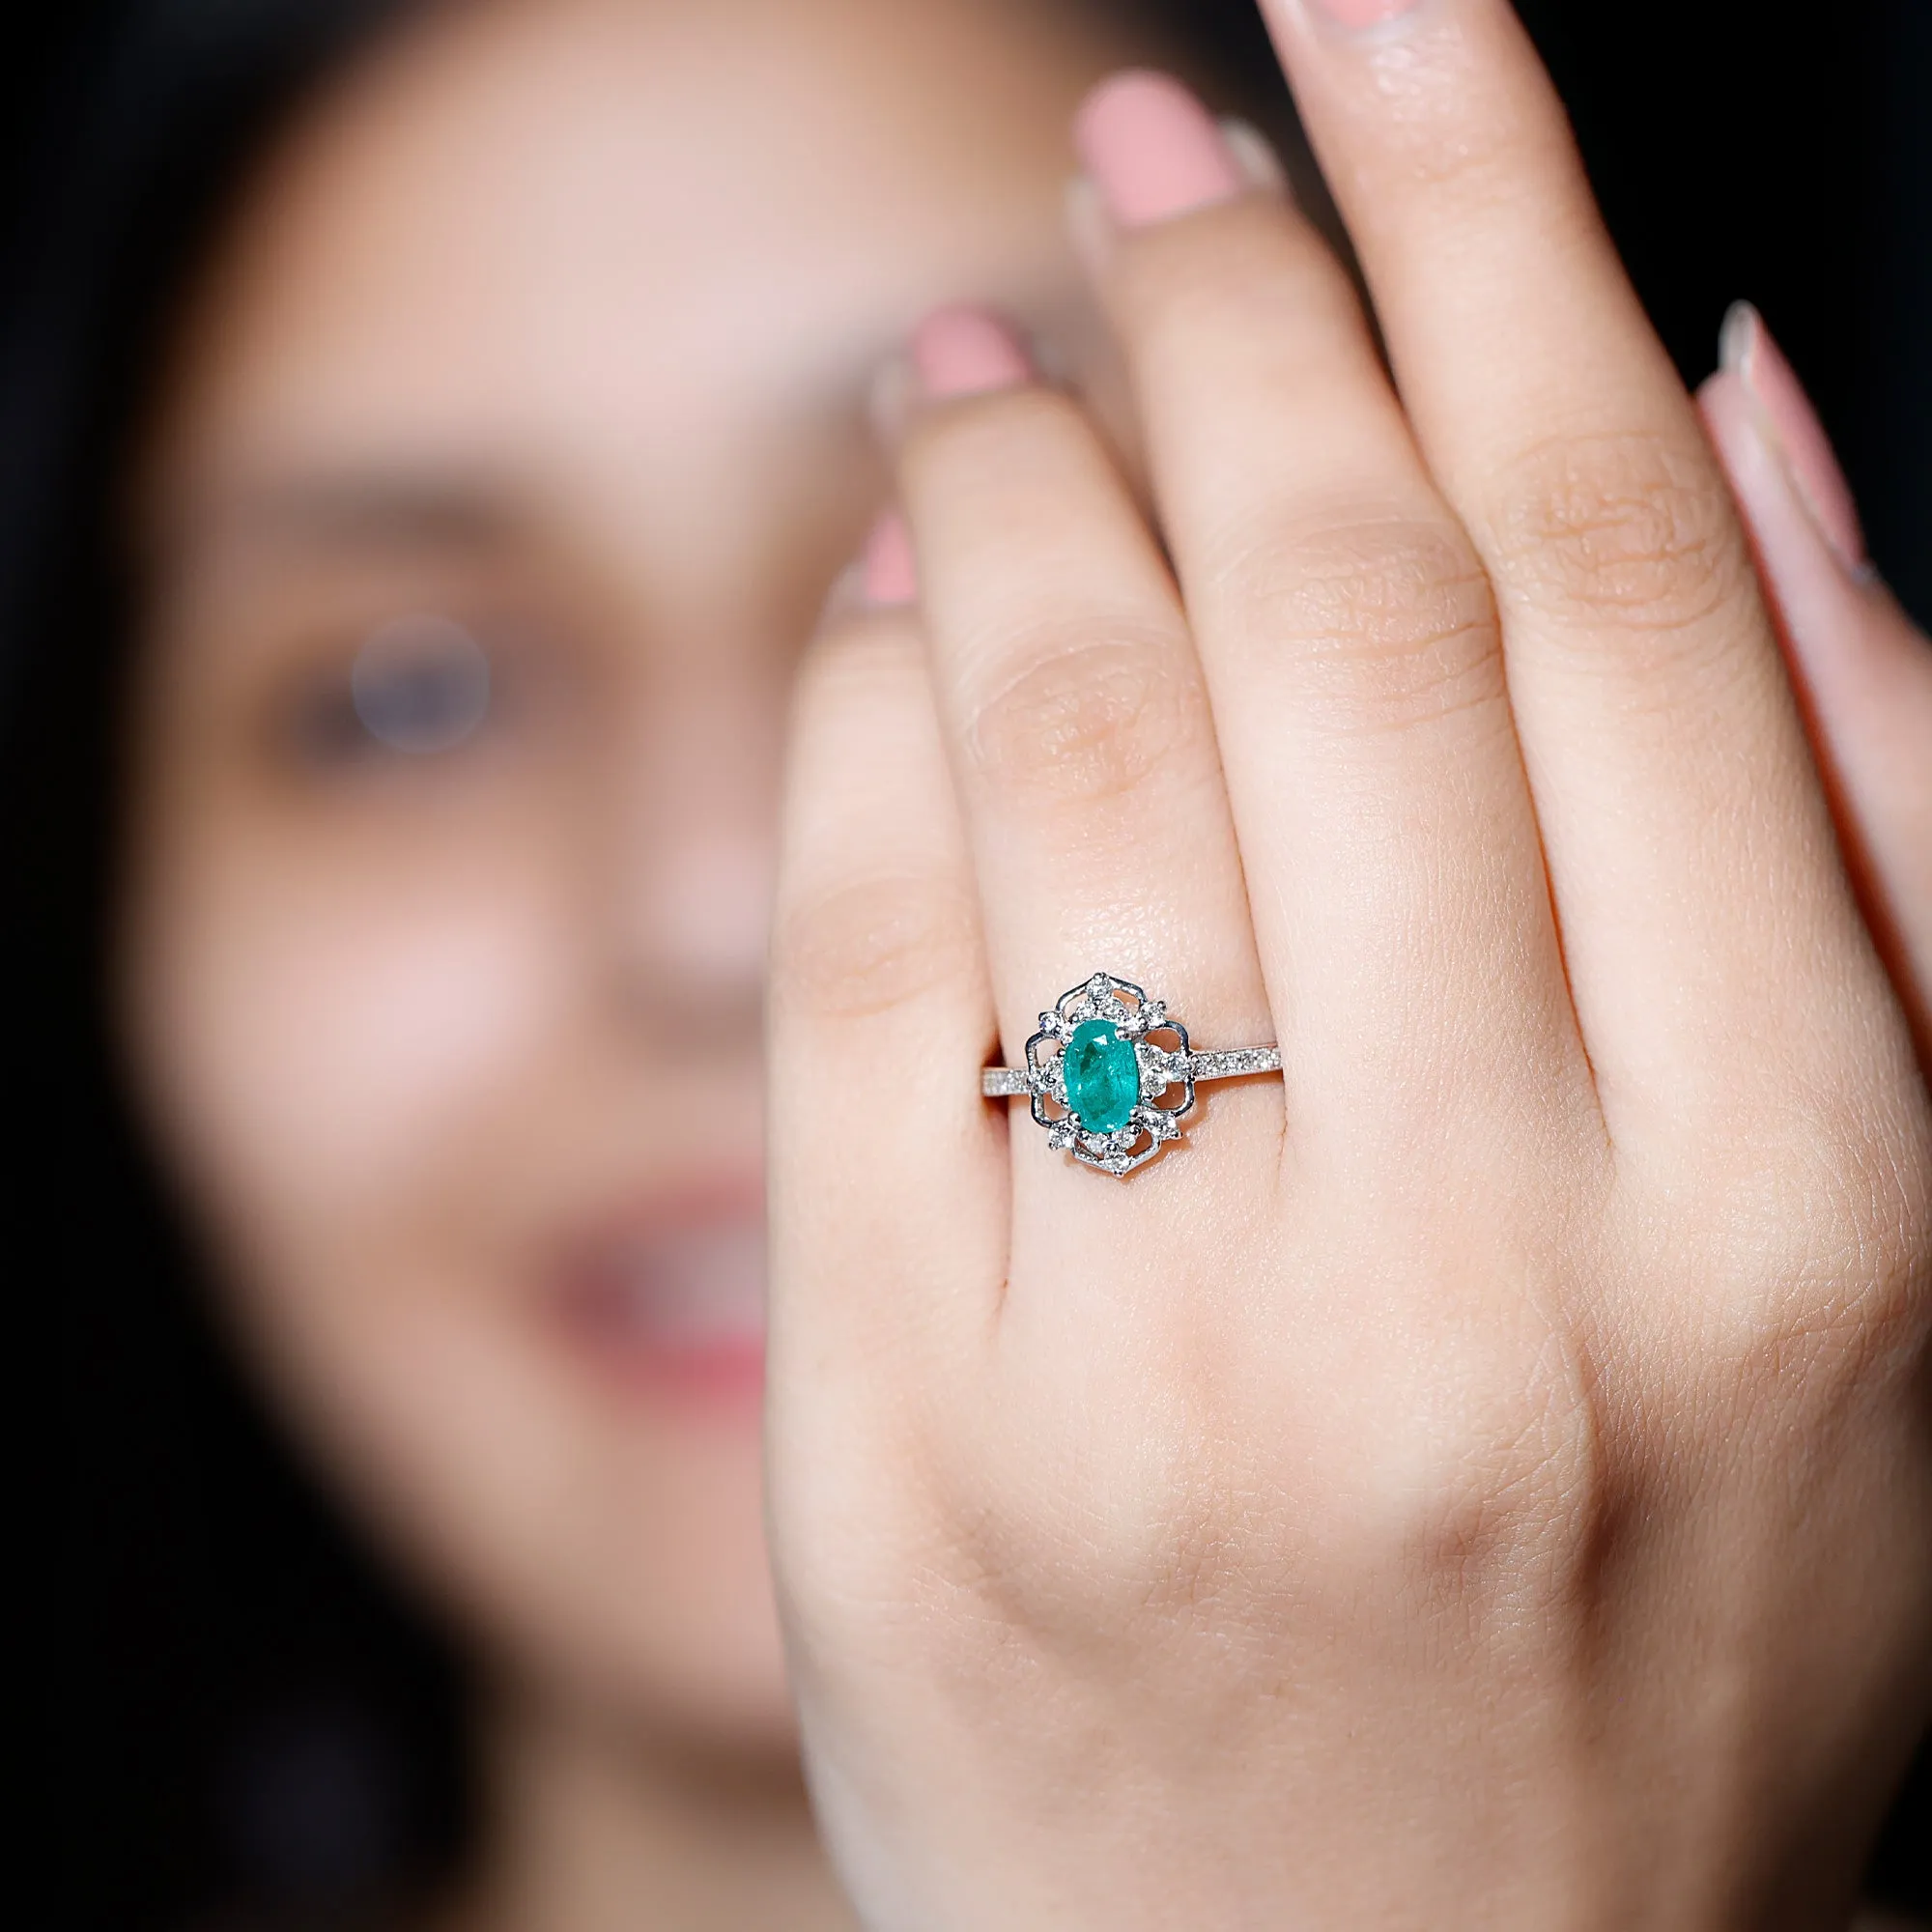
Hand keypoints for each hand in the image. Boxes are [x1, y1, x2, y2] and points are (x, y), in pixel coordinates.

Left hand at [765, 4, 1931, 1925]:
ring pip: (1070, 749)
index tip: (1384, 19)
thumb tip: (1725, 391)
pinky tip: (883, 602)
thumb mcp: (1879, 1263)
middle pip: (1331, 614)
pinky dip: (859, 716)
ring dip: (1017, 476)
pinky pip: (856, 970)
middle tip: (1153, 151)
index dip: (1491, 228)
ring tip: (986, 358)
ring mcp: (1177, 1368)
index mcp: (1798, 1201)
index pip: (1615, 578)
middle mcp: (1494, 1266)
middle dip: (1231, 311)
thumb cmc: (1650, 1624)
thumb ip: (1850, 820)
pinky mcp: (919, 1447)